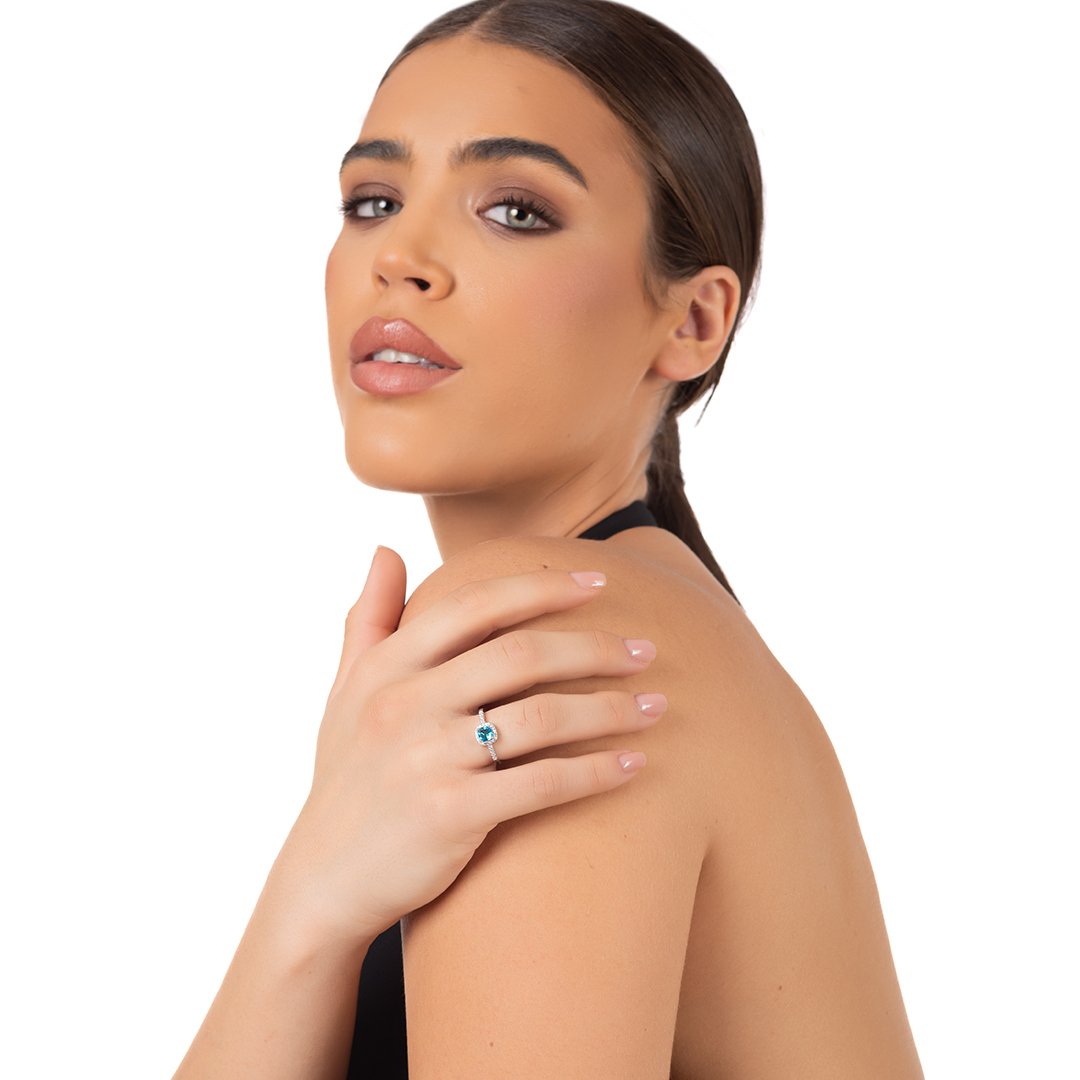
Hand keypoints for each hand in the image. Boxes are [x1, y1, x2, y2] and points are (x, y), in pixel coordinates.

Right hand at [269, 545, 663, 950]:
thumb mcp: (344, 692)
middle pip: (521, 655)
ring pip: (540, 718)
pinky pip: (541, 784)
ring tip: (656, 707)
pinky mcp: (450, 816)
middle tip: (647, 650)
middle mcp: (405, 704)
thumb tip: (386, 549)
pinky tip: (634, 767)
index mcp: (387, 666)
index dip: (543, 588)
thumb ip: (369, 618)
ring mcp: (426, 759)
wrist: (324, 880)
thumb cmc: (347, 778)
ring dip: (609, 709)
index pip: (476, 606)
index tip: (599, 581)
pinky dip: (595, 772)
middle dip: (594, 647)